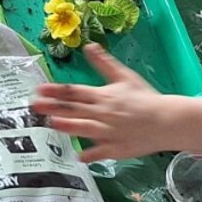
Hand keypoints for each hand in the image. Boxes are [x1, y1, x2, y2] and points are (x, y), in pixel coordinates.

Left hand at [30, 44, 185, 160]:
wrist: (167, 120)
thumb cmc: (145, 97)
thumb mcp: (125, 76)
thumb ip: (104, 63)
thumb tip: (89, 46)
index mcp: (103, 95)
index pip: (75, 92)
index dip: (56, 90)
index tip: (39, 89)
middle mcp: (103, 113)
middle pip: (75, 109)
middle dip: (53, 107)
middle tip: (34, 106)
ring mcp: (110, 132)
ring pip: (85, 128)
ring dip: (67, 126)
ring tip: (51, 123)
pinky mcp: (118, 148)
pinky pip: (102, 152)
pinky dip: (91, 154)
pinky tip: (79, 156)